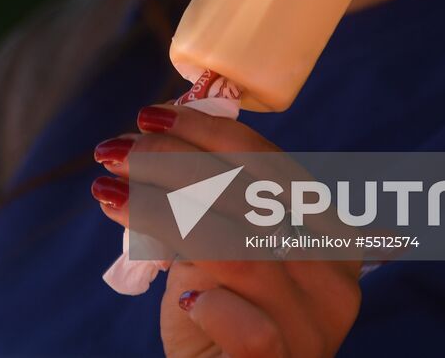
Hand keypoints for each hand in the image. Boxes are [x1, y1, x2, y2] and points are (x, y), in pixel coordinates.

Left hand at [92, 104, 361, 356]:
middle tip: (114, 151)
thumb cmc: (219, 319)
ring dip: (160, 214)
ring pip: (238, 252)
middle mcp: (334, 279)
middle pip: (249, 197)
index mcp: (332, 237)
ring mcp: (314, 328)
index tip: (149, 117)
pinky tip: (180, 295)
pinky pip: (247, 325)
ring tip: (109, 194)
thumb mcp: (215, 250)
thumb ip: (202, 201)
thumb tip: (142, 144)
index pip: (270, 165)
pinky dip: (207, 302)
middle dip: (172, 162)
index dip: (207, 133)